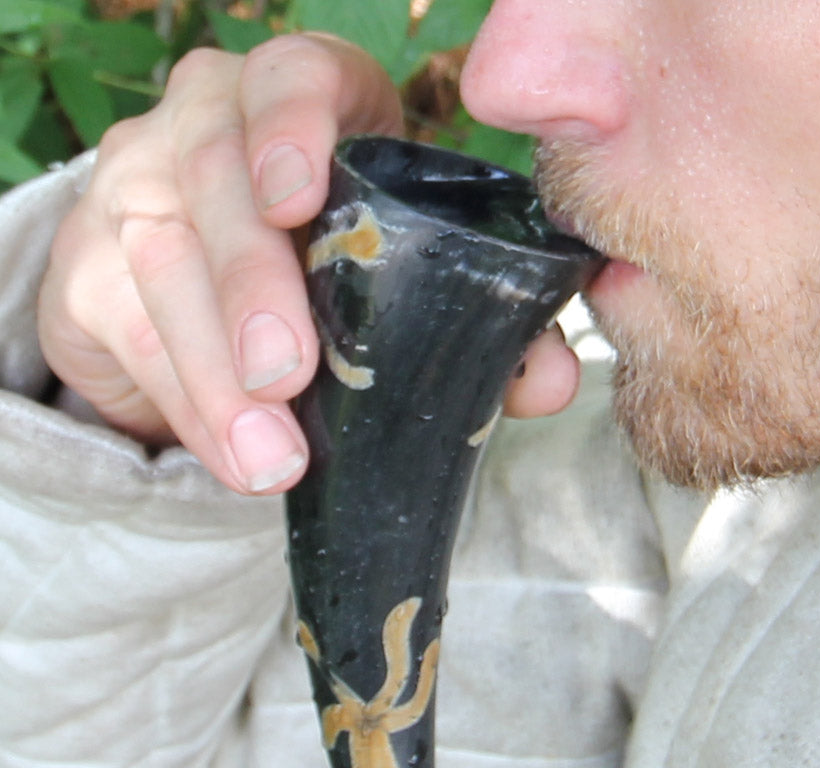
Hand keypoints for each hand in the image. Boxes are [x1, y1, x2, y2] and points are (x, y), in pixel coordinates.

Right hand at [38, 33, 579, 494]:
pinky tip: (232, 454)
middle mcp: (206, 127)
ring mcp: (137, 187)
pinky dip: (184, 402)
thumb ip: (481, 324)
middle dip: (252, 282)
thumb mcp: (405, 278)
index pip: (291, 78)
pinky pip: (125, 329)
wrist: (217, 308)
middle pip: (214, 179)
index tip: (294, 197)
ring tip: (272, 457)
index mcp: (305, 106)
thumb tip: (549, 381)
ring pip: (162, 263)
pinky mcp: (90, 263)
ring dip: (217, 371)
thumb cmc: (334, 274)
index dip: (291, 125)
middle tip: (292, 373)